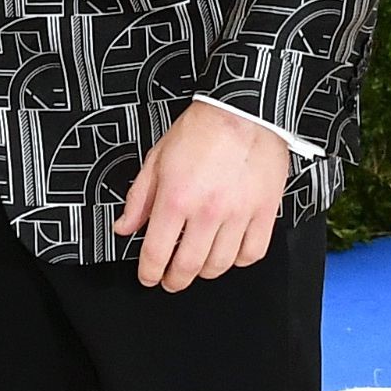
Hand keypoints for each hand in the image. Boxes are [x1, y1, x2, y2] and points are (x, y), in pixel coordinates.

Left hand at [112, 103, 294, 291]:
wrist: (243, 110)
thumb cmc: (200, 130)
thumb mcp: (157, 159)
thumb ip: (139, 198)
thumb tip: (125, 227)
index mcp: (176, 198)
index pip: (157, 252)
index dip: (149, 272)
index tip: (149, 277)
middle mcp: (207, 211)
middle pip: (188, 266)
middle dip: (174, 280)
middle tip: (170, 280)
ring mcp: (238, 214)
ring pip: (220, 265)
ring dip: (204, 272)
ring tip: (197, 267)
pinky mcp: (265, 211)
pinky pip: (252, 252)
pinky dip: (239, 260)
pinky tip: (229, 254)